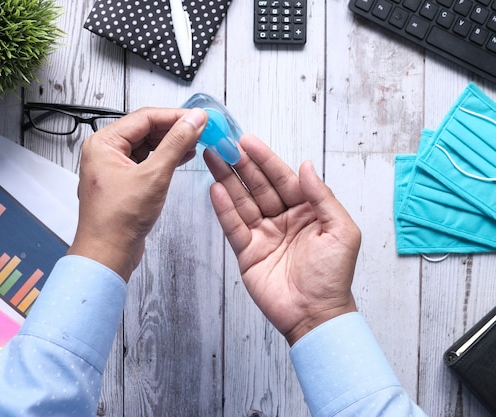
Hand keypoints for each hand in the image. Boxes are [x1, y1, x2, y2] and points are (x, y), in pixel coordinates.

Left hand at [67, 107, 207, 281]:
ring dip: (170, 144)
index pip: (144, 118)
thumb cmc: (118, 221)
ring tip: (195, 142)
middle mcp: (105, 152)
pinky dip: (164, 159)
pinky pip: (145, 162)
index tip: (198, 118)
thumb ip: (176, 143)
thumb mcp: (154, 176)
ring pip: (146, 146)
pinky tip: (181, 158)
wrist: (106, 254)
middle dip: (174, 129)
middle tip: (200, 129)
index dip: (174, 116)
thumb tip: (193, 121)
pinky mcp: (122, 182)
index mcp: (104, 144)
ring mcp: (113, 168)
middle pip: (145, 129)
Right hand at [204, 134, 359, 344]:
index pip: (283, 178)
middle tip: (223, 145)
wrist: (316, 315)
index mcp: (307, 211)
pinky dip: (223, 209)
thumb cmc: (333, 276)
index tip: (248, 141)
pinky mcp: (247, 252)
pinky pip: (234, 226)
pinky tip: (215, 190)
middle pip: (258, 186)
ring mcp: (263, 235)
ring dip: (227, 180)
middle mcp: (283, 219)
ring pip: (242, 202)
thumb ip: (322, 197)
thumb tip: (305, 166)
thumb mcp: (341, 230)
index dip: (265, 160)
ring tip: (212, 159)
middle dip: (241, 165)